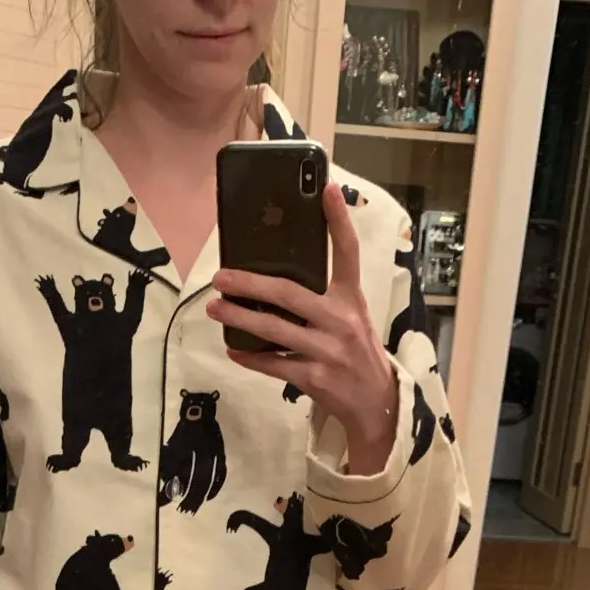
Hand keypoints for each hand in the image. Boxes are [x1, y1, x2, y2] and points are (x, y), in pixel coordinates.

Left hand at [209, 183, 398, 475]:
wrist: (375, 400)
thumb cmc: (357, 351)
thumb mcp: (352, 316)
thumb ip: (327, 295)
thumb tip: (278, 279)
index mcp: (351, 298)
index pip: (347, 252)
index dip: (338, 220)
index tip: (325, 188)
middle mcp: (341, 320)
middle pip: (288, 293)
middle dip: (249, 284)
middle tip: (221, 277)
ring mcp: (327, 350)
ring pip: (274, 330)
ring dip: (239, 318)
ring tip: (214, 308)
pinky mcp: (315, 377)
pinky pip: (273, 364)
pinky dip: (250, 357)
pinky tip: (233, 348)